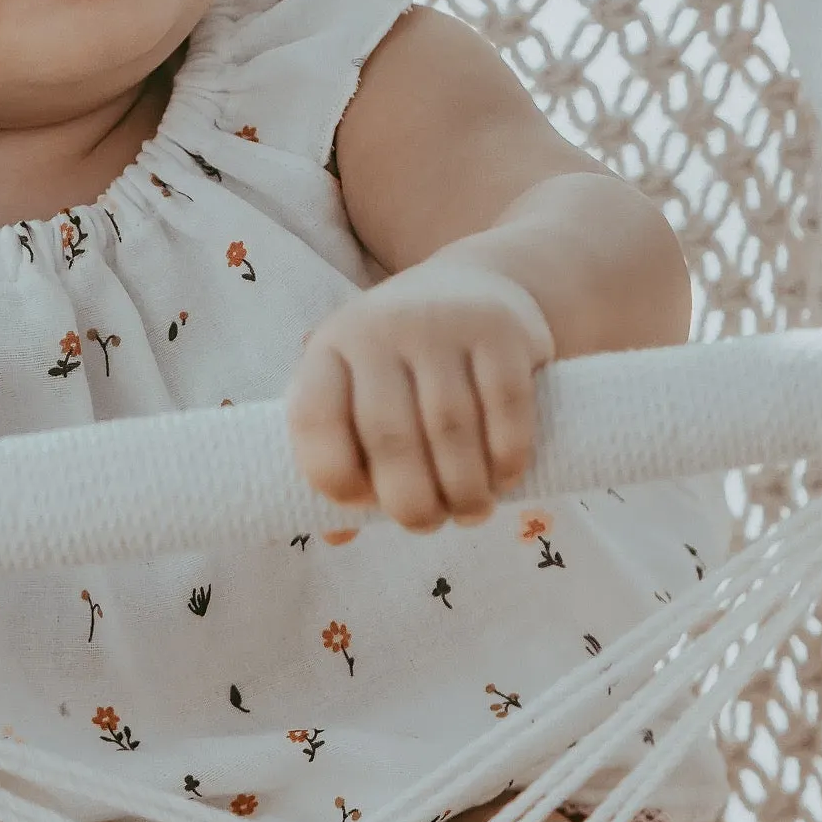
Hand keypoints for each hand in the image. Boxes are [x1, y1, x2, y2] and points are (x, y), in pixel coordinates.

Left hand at [288, 259, 550, 531]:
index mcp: (330, 349)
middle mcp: (379, 329)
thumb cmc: (403, 364)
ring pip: (450, 427)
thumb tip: (336, 537)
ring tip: (472, 511)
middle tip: (428, 524)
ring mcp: (441, 323)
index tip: (364, 505)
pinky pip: (505, 405)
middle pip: (389, 436)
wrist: (474, 284)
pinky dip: (507, 456)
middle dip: (411, 501)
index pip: (315, 420)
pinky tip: (505, 478)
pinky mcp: (500, 328)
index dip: (334, 478)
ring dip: (465, 489)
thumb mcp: (359, 391)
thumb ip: (344, 455)